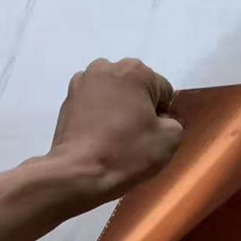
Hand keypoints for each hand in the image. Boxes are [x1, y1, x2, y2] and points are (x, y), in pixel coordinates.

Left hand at [47, 58, 182, 206]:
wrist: (78, 173)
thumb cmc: (127, 152)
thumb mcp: (171, 138)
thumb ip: (175, 120)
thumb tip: (160, 120)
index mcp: (135, 70)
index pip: (163, 91)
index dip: (164, 115)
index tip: (153, 134)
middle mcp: (105, 67)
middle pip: (136, 88)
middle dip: (139, 107)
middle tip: (135, 135)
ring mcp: (81, 82)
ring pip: (113, 94)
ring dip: (118, 108)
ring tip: (114, 136)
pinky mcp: (66, 100)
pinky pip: (94, 104)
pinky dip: (99, 115)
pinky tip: (98, 137)